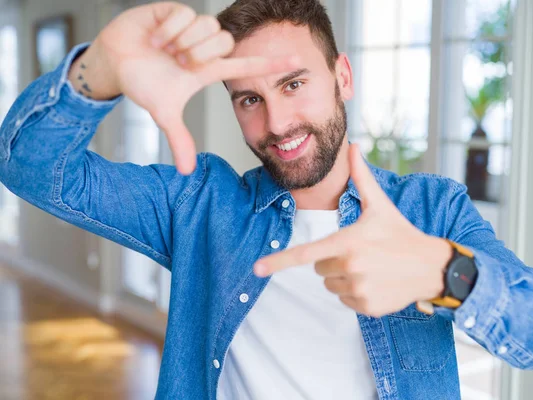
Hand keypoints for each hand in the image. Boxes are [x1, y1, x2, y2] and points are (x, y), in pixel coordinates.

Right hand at [69, 2, 297, 174]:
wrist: (114, 62)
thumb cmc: (143, 83)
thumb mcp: (164, 112)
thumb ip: (179, 138)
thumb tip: (186, 170)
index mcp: (208, 69)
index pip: (246, 65)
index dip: (271, 64)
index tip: (298, 61)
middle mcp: (204, 47)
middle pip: (225, 42)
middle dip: (200, 56)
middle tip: (178, 63)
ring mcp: (190, 27)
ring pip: (207, 27)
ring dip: (183, 42)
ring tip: (165, 50)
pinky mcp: (173, 11)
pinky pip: (184, 15)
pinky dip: (168, 30)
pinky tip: (156, 37)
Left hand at [253, 144, 452, 317]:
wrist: (431, 266)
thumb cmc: (401, 232)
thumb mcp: (380, 205)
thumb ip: (361, 177)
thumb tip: (354, 146)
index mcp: (348, 241)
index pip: (306, 253)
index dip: (279, 261)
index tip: (257, 270)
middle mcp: (350, 267)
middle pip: (319, 267)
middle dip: (332, 259)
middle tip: (360, 252)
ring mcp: (359, 289)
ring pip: (330, 285)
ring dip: (343, 277)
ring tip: (369, 267)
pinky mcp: (367, 307)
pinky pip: (344, 301)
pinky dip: (355, 293)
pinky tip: (376, 282)